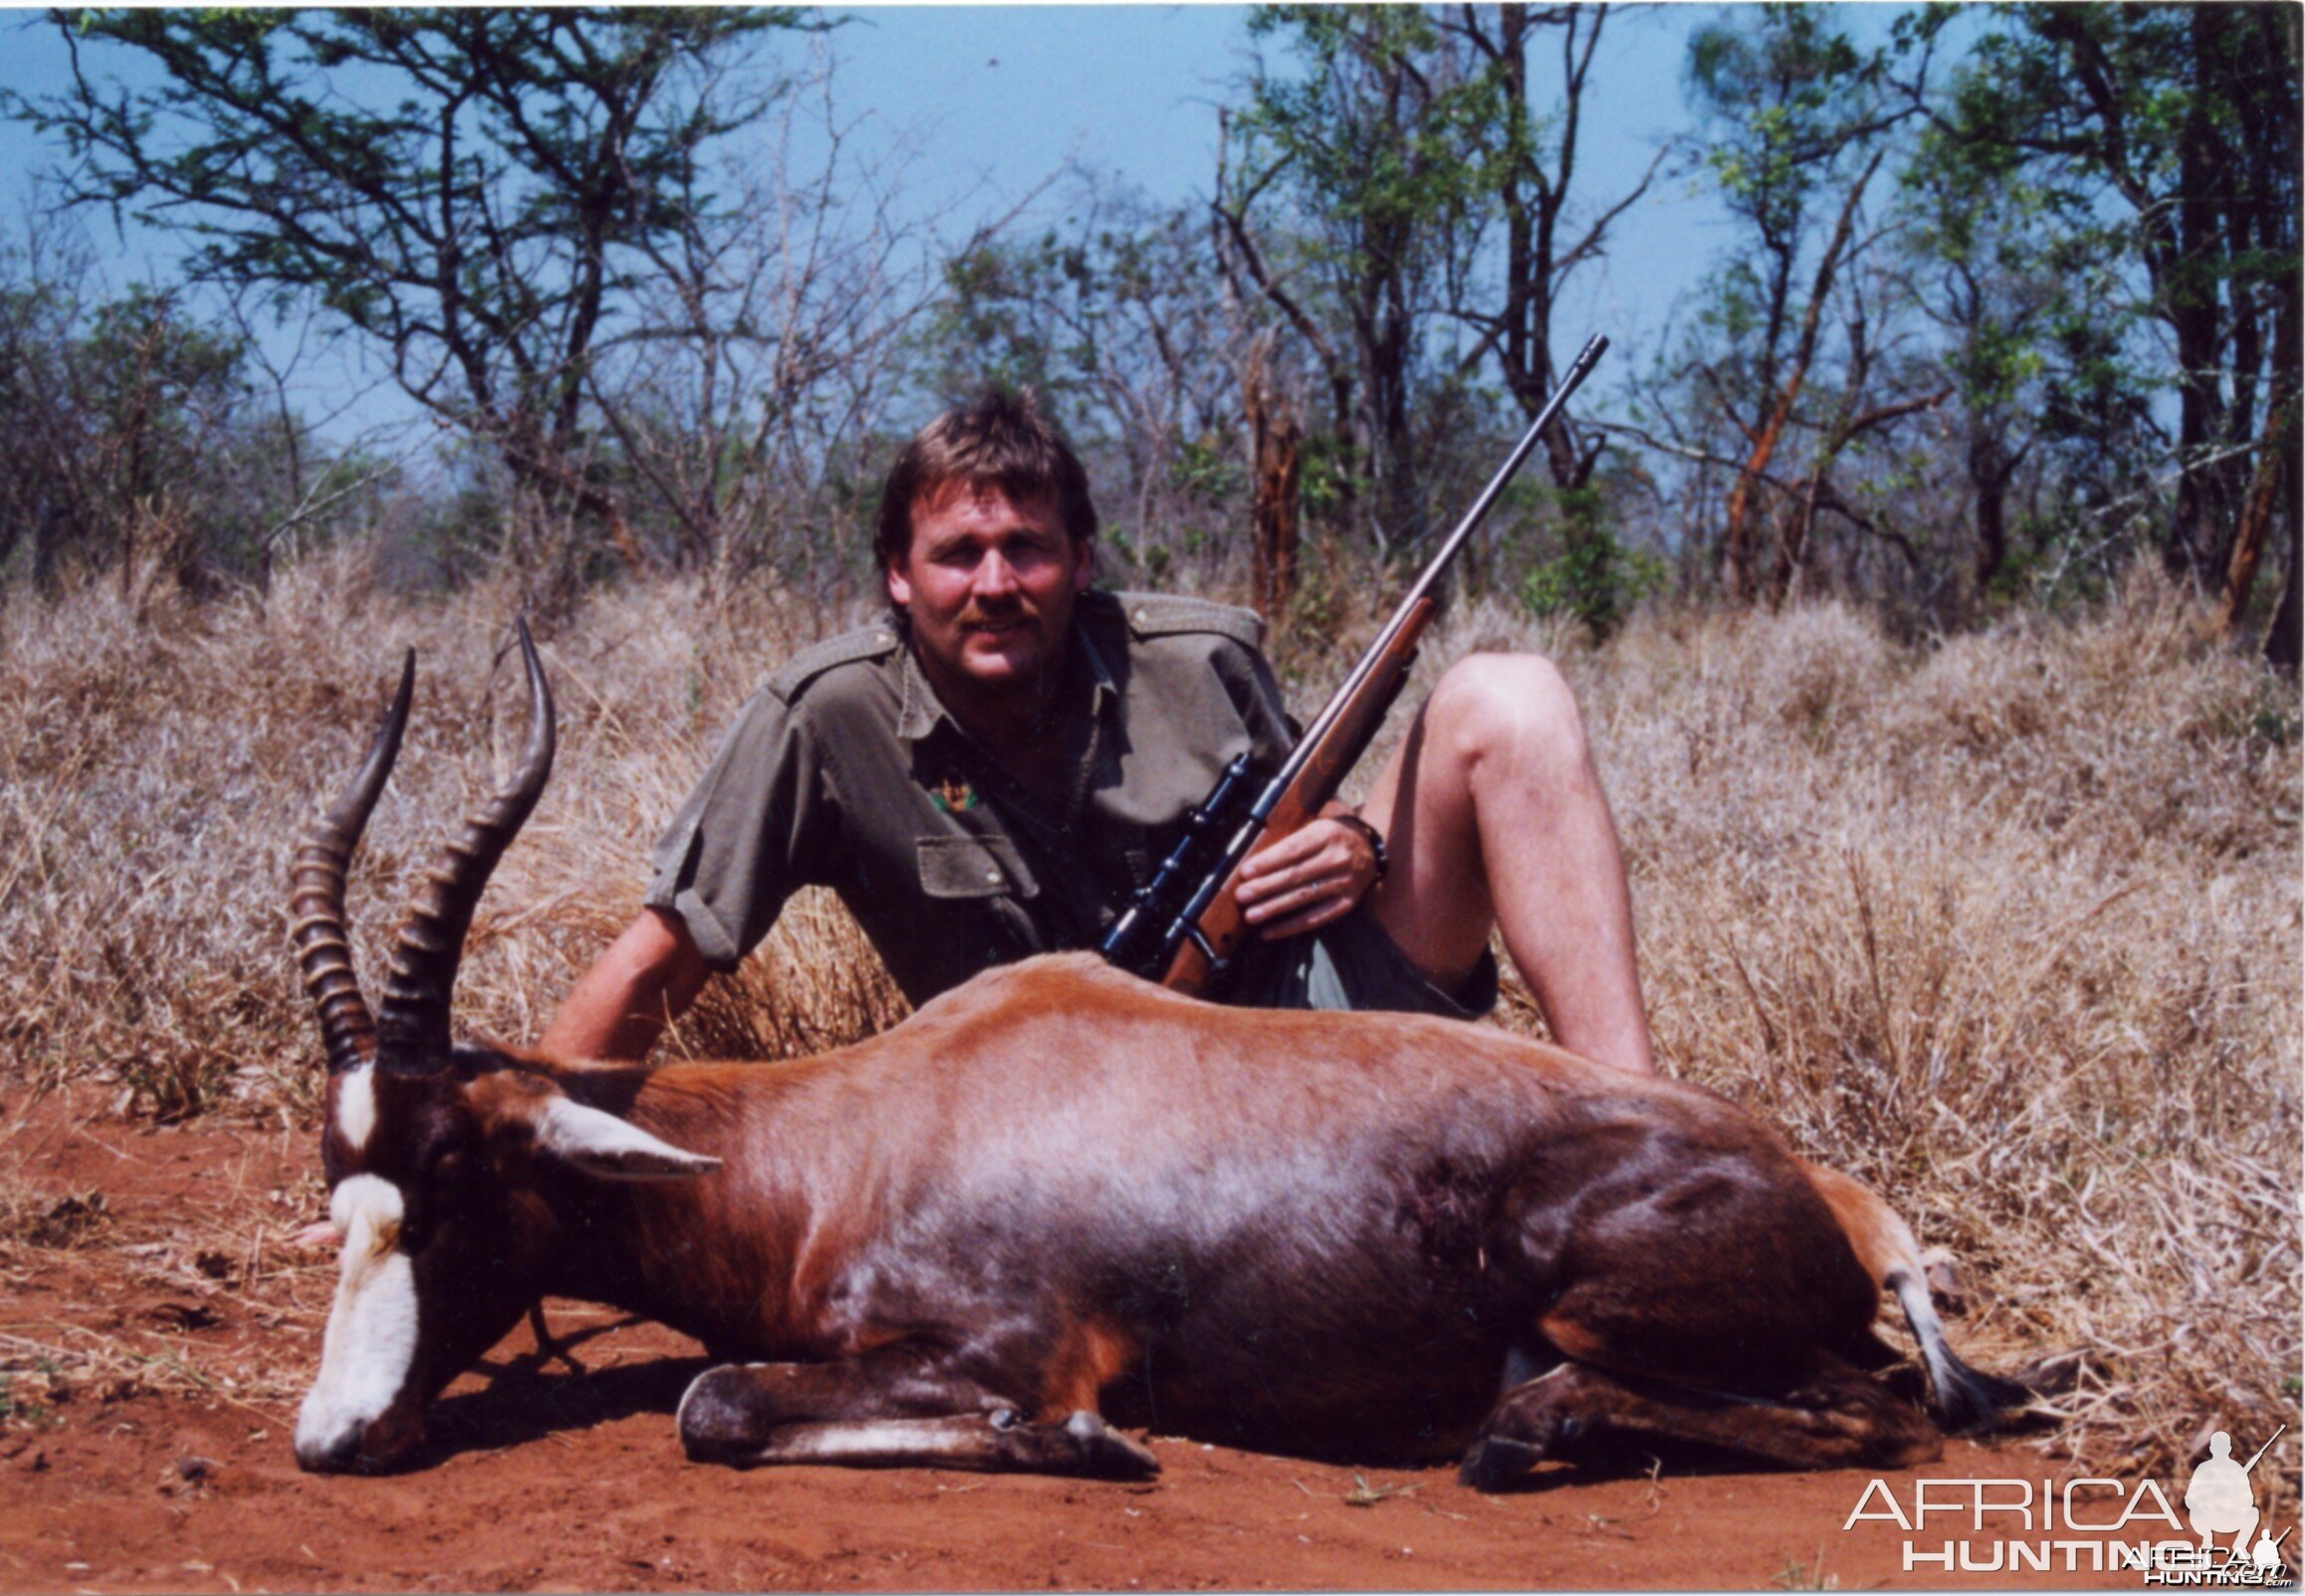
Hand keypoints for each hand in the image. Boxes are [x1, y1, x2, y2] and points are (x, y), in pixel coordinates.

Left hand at [1235, 816, 1381, 940]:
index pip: (1293, 851)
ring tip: (1251, 915)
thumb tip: (1255, 855)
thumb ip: (1292, 836)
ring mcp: (1344, 883)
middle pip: (1296, 875)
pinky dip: (1291, 926)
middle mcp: (1337, 858)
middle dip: (1266, 887)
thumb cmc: (1332, 836)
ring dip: (1274, 908)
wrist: (1370, 849)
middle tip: (1242, 895)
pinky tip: (1270, 931)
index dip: (1268, 862)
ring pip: (1303, 898)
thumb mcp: (1317, 825)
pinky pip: (1315, 918)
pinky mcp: (1347, 903)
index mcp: (1327, 834)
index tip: (1246, 872)